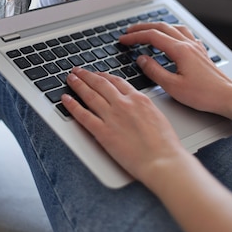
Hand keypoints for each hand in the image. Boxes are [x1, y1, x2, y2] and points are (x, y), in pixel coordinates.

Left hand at [62, 67, 182, 181]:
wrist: (163, 161)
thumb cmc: (165, 145)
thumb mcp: (158, 116)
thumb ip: (143, 108)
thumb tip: (136, 107)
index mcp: (139, 99)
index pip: (117, 81)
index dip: (104, 76)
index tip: (98, 74)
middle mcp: (124, 104)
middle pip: (101, 84)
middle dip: (87, 75)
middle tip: (78, 71)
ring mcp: (112, 117)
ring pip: (90, 95)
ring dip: (78, 84)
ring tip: (70, 79)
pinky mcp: (103, 132)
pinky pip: (83, 115)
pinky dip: (72, 105)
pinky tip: (65, 99)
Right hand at [120, 22, 231, 115]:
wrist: (227, 96)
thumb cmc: (203, 94)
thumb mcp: (173, 86)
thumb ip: (154, 71)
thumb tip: (142, 59)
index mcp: (180, 50)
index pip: (152, 36)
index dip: (135, 37)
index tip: (123, 40)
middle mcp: (188, 44)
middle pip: (161, 27)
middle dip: (142, 27)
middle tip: (128, 31)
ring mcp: (195, 46)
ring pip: (173, 27)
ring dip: (157, 26)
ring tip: (146, 30)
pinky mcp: (200, 52)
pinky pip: (184, 34)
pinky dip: (172, 31)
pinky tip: (171, 36)